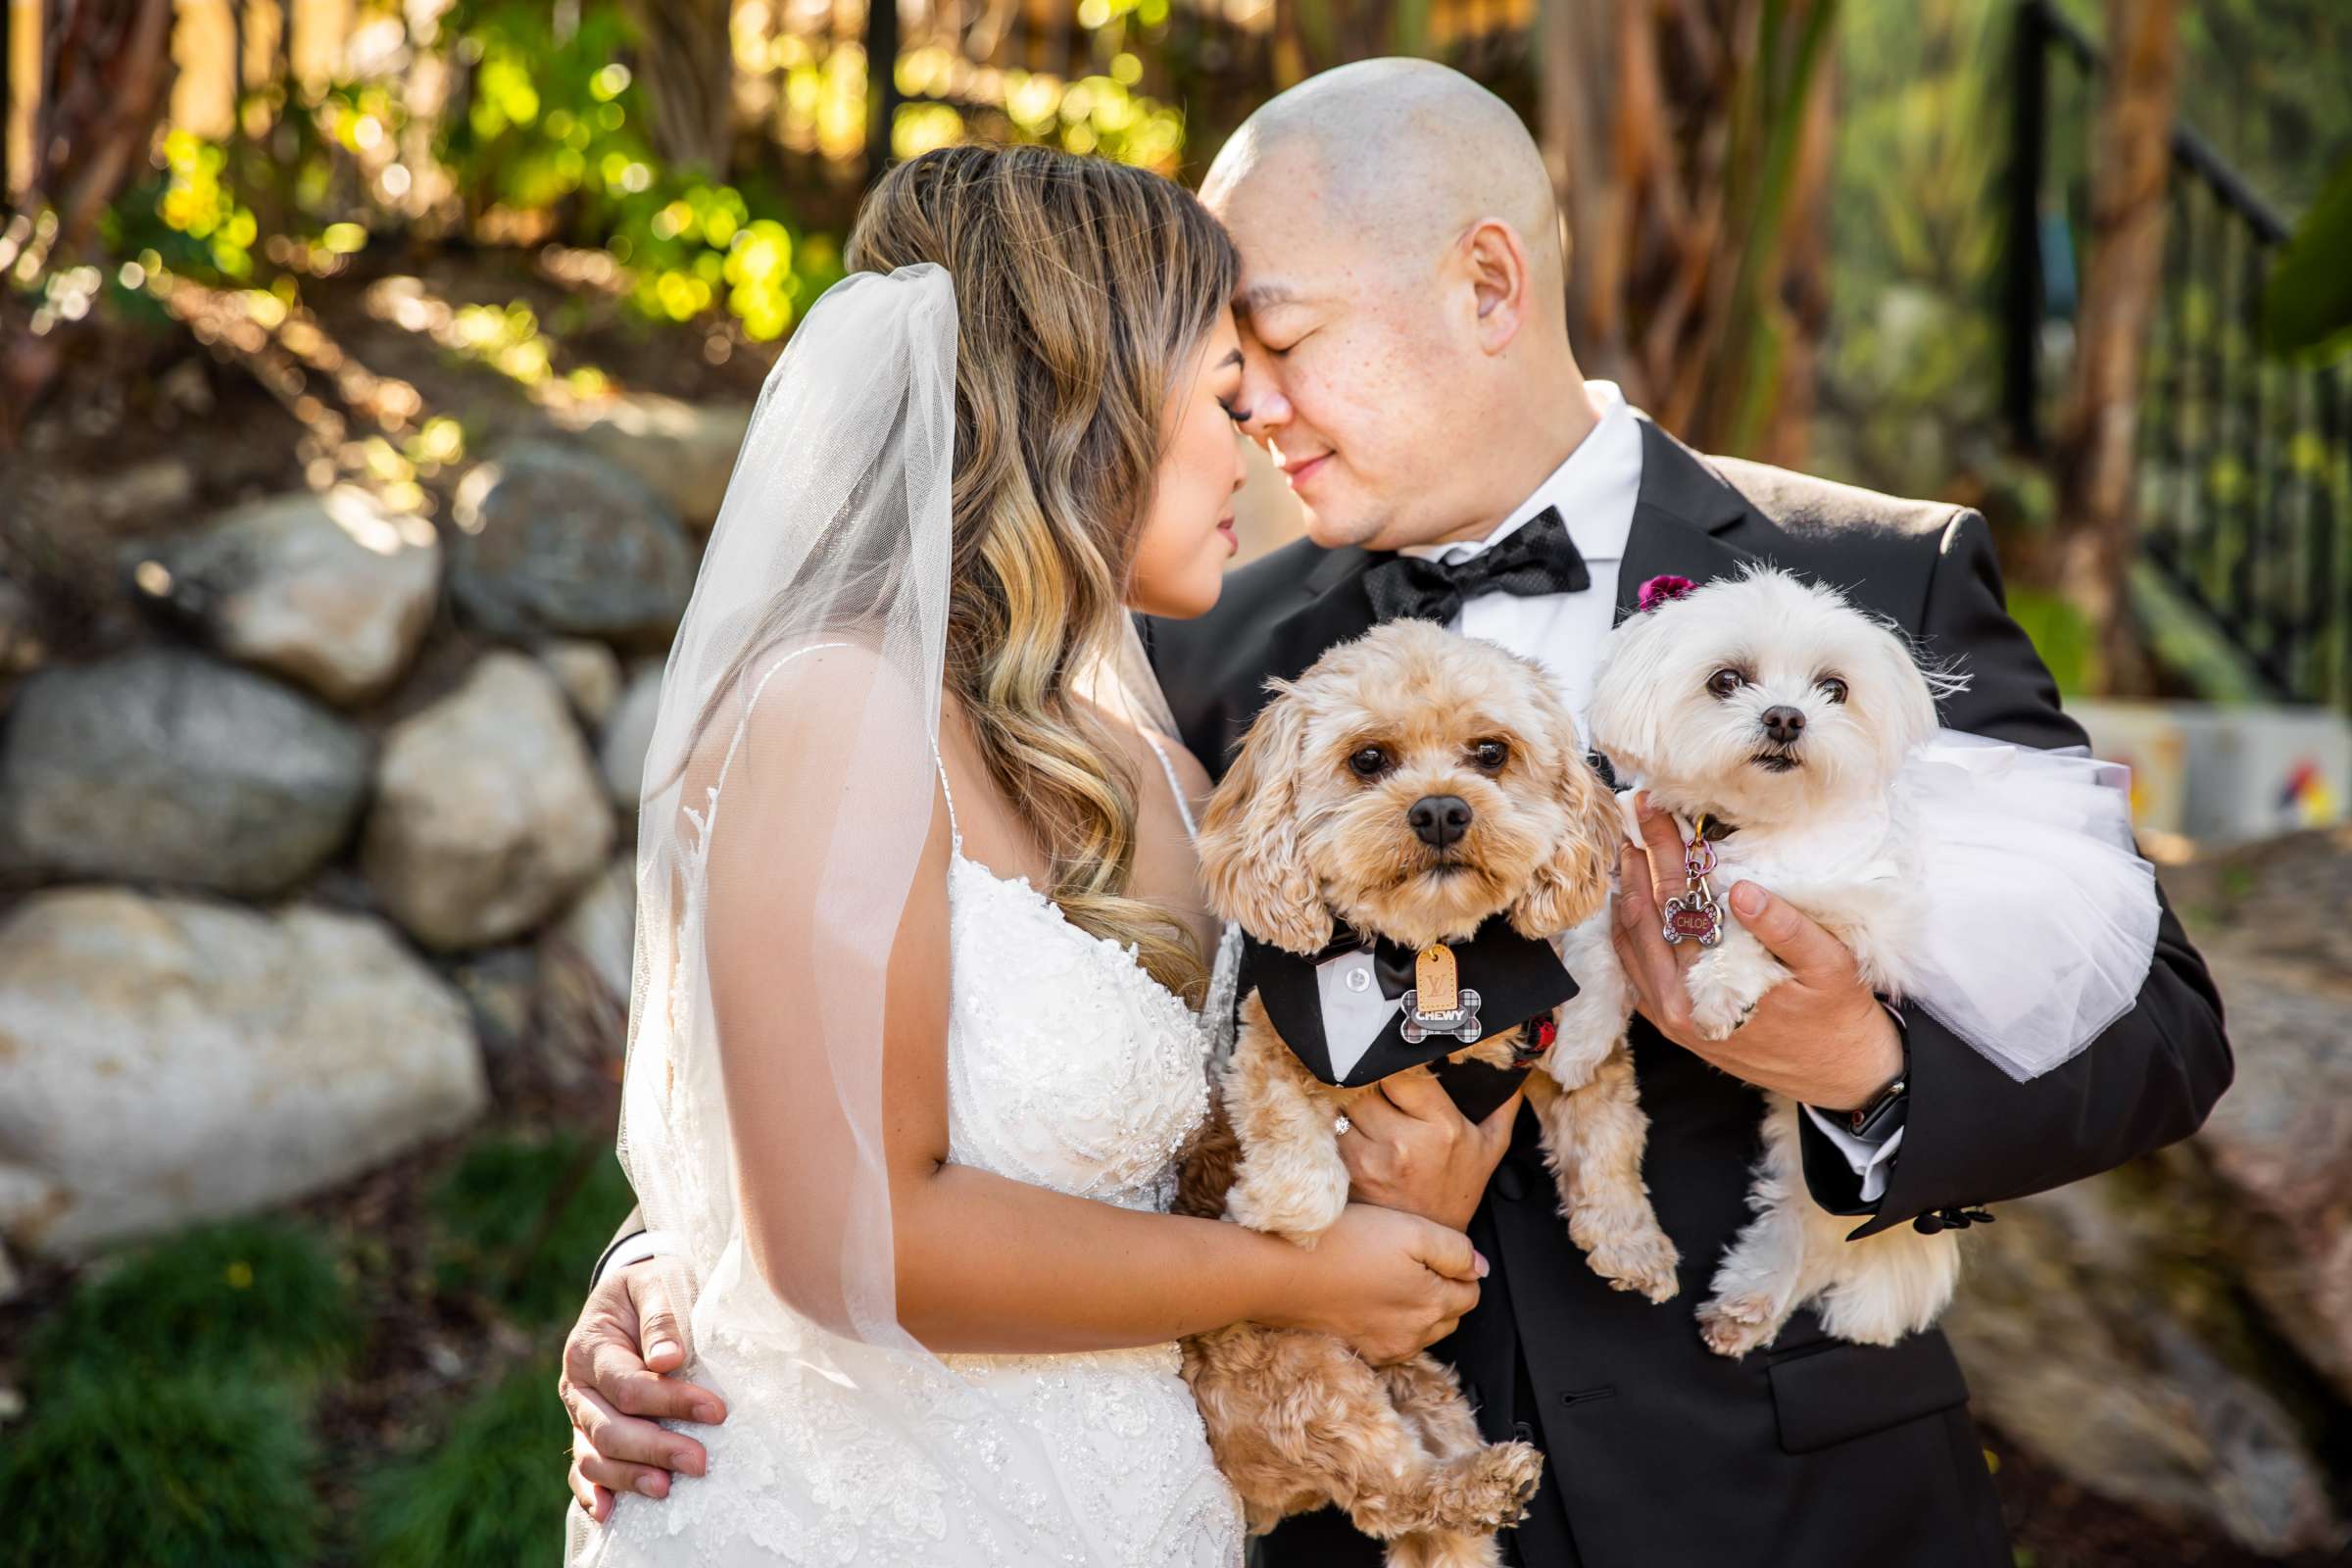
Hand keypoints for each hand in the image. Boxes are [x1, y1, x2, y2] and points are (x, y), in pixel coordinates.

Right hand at [560, 1256, 726, 1521]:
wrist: (633, 1293)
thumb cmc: (651, 1286)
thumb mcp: (658, 1283)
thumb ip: (662, 1317)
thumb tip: (668, 1360)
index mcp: (589, 1347)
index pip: (627, 1384)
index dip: (669, 1401)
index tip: (716, 1411)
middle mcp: (576, 1385)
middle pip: (608, 1428)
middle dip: (655, 1448)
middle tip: (700, 1462)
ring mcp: (579, 1412)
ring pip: (593, 1455)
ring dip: (628, 1477)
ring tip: (667, 1489)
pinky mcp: (587, 1431)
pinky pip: (582, 1468)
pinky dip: (591, 1493)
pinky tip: (609, 1512)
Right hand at [1268, 1201, 1486, 1364]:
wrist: (1277, 1271)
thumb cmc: (1341, 1243)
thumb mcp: (1411, 1228)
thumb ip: (1455, 1250)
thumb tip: (1478, 1268)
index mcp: (1432, 1305)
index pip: (1471, 1294)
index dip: (1456, 1267)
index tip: (1430, 1249)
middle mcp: (1413, 1336)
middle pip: (1447, 1315)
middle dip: (1439, 1289)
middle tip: (1407, 1258)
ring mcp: (1384, 1349)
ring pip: (1419, 1330)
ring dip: (1413, 1307)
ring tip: (1384, 1275)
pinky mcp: (1357, 1351)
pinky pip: (1389, 1340)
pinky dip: (1386, 1321)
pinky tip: (1365, 1295)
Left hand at [1338, 1067, 1523, 1231]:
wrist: (1433, 1238)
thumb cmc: (1460, 1187)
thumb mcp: (1491, 1146)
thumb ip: (1502, 1103)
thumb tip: (1511, 1065)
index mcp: (1441, 1126)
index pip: (1400, 1072)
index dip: (1392, 1064)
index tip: (1393, 1064)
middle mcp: (1404, 1142)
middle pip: (1366, 1086)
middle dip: (1367, 1082)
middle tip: (1374, 1084)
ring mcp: (1372, 1160)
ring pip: (1343, 1107)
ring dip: (1348, 1103)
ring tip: (1362, 1106)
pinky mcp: (1350, 1174)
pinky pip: (1333, 1134)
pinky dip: (1337, 1127)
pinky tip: (1352, 1129)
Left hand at [1613, 796, 1901, 1110]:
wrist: (1842, 1076)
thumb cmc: (1838, 1017)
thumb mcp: (1829, 966)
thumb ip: (1785, 928)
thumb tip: (1741, 889)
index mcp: (1715, 985)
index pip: (1676, 904)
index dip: (1663, 853)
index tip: (1653, 813)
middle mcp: (1681, 1006)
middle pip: (1646, 921)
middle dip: (1638, 867)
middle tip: (1634, 823)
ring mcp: (1673, 1020)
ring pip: (1630, 950)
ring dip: (1627, 898)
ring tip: (1629, 855)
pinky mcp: (1676, 1028)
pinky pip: (1635, 978)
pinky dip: (1628, 938)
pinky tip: (1631, 909)